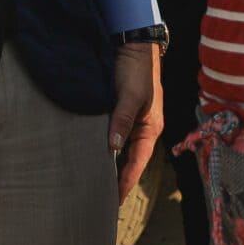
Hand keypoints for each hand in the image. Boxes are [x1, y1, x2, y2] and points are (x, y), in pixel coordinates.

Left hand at [109, 43, 162, 204]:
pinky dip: (106, 147)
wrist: (133, 44)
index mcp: (150, 128)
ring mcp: (132, 120)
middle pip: (130, 160)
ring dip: (112, 164)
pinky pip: (114, 135)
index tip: (114, 200)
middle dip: (118, 179)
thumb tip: (113, 147)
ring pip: (121, 148)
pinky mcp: (121, 111)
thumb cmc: (136, 69)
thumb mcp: (130, 95)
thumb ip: (122, 120)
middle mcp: (142, 128)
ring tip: (95, 181)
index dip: (126, 182)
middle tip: (101, 198)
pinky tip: (93, 153)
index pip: (137, 163)